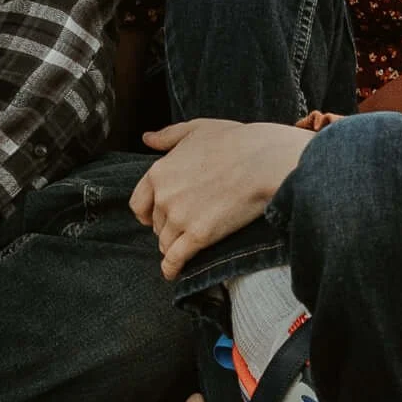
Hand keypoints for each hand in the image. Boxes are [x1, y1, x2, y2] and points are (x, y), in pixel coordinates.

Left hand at [132, 118, 304, 279]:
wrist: (263, 161)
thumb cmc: (234, 141)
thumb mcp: (196, 128)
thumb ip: (168, 136)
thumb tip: (147, 138)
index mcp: (159, 172)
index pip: (138, 203)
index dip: (145, 213)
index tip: (152, 218)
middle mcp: (164, 197)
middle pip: (156, 223)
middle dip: (166, 226)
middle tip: (183, 226)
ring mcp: (180, 218)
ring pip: (166, 242)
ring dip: (173, 246)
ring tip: (183, 247)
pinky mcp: (199, 236)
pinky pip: (176, 258)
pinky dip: (172, 268)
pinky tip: (172, 272)